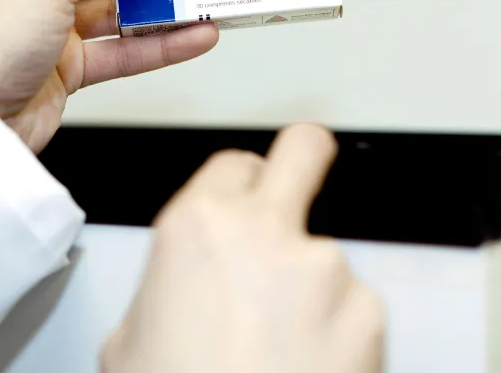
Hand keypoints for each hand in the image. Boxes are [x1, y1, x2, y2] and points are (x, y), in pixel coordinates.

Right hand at [101, 124, 384, 372]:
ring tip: (282, 344)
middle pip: (304, 150)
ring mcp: (326, 267)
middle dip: (304, 159)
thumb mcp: (131, 341)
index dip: (238, 189)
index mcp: (198, 227)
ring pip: (324, 253)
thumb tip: (181, 293)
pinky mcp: (368, 311)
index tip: (242, 206)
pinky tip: (308, 364)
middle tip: (300, 180)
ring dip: (309, 286)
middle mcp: (267, 232)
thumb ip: (167, 290)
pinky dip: (337, 329)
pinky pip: (352, 304)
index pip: (234, 164)